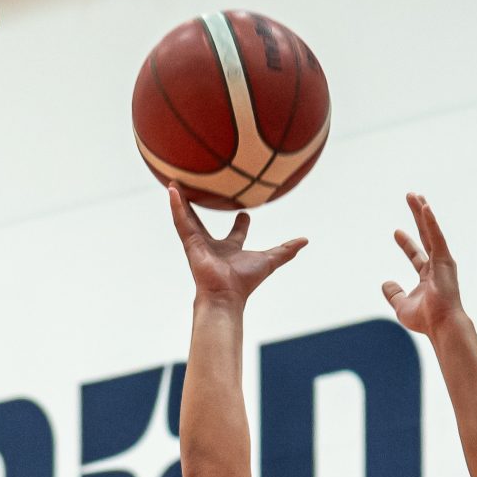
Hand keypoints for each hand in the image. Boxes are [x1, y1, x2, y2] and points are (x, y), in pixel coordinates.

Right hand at [169, 188, 305, 306]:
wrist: (226, 295)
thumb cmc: (245, 282)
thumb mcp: (270, 260)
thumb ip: (286, 251)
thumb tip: (305, 241)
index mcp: (231, 249)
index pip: (236, 233)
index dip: (241, 222)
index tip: (244, 211)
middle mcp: (213, 245)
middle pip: (208, 222)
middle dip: (203, 208)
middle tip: (200, 190)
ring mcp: (199, 243)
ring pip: (188, 216)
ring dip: (181, 200)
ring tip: (173, 182)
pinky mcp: (189, 242)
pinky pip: (181, 219)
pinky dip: (176, 205)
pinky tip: (171, 188)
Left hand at [382, 192, 465, 339]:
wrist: (441, 325)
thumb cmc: (426, 319)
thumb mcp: (402, 306)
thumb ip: (394, 294)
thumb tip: (385, 283)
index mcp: (429, 276)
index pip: (416, 255)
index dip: (406, 243)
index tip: (396, 232)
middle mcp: (438, 266)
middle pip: (426, 236)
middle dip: (418, 217)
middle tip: (412, 199)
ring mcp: (443, 262)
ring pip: (431, 231)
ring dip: (423, 212)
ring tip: (415, 196)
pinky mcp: (445, 260)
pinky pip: (436, 236)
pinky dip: (431, 222)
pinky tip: (425, 207)